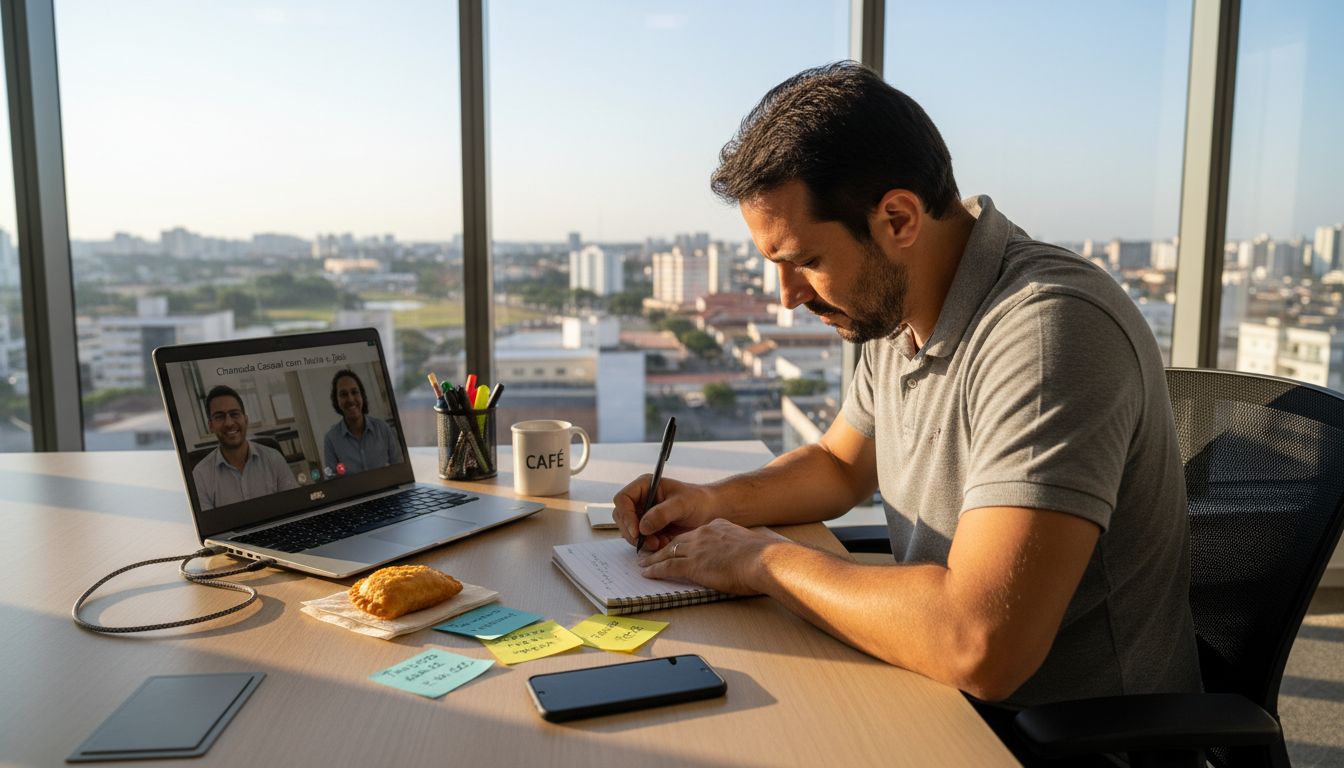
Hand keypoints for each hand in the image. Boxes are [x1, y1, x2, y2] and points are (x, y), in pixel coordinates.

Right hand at [612, 474, 716, 551]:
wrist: (710, 512)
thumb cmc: (698, 501)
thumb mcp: (682, 504)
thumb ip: (662, 513)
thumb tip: (642, 527)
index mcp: (645, 486)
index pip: (623, 499)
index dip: (626, 516)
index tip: (637, 531)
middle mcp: (640, 500)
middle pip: (622, 518)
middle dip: (633, 533)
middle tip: (650, 543)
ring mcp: (643, 515)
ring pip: (629, 531)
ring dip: (642, 541)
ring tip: (660, 544)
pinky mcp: (649, 529)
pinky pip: (640, 540)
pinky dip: (649, 545)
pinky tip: (663, 545)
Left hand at [636, 519, 781, 594]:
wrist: (763, 559)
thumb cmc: (763, 557)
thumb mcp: (748, 545)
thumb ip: (739, 549)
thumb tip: (742, 559)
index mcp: (718, 527)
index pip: (695, 534)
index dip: (684, 541)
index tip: (677, 545)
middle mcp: (704, 534)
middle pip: (678, 541)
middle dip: (663, 547)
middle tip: (650, 552)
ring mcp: (697, 549)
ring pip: (668, 552)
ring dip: (653, 559)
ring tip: (643, 563)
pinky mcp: (693, 565)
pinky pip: (668, 567)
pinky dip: (655, 570)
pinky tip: (647, 573)